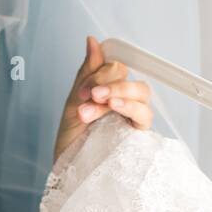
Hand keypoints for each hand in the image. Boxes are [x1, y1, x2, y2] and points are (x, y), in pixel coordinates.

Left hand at [53, 35, 152, 162]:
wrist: (67, 170)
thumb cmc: (71, 140)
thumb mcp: (74, 102)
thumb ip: (86, 73)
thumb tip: (93, 40)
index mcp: (110, 92)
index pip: (117, 68)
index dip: (102, 70)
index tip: (83, 88)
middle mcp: (125, 103)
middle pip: (130, 76)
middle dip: (108, 80)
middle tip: (89, 95)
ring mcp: (133, 118)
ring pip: (141, 91)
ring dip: (117, 92)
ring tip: (95, 102)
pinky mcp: (139, 134)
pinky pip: (144, 114)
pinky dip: (130, 105)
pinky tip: (115, 105)